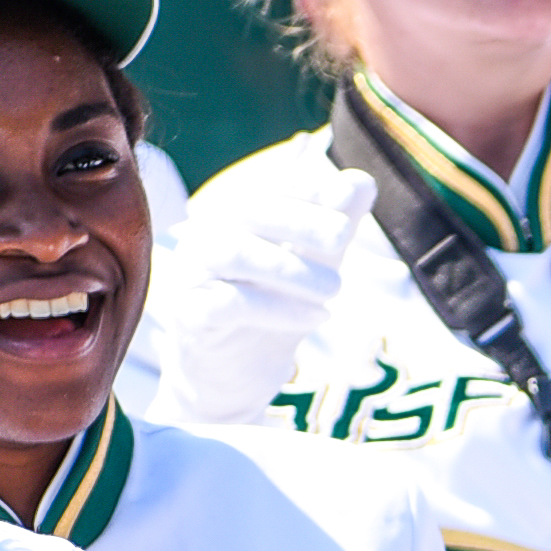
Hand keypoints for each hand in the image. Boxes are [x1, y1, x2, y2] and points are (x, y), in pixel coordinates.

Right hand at [143, 168, 370, 431]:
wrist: (235, 370)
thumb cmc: (274, 303)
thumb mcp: (314, 263)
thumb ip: (334, 221)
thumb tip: (361, 181)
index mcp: (238, 214)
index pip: (269, 186)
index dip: (306, 187)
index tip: (345, 198)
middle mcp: (210, 234)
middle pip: (247, 209)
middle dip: (300, 218)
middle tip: (343, 236)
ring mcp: (194, 273)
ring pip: (231, 252)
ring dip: (289, 267)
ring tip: (336, 289)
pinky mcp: (189, 316)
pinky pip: (222, 304)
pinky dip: (274, 308)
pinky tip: (316, 317)